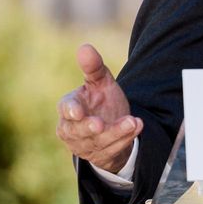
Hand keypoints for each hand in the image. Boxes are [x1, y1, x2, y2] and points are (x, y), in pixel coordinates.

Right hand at [57, 43, 143, 173]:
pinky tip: (137, 126)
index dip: (71, 110)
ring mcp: (86, 144)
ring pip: (100, 141)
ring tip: (132, 122)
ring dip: (117, 132)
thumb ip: (93, 67)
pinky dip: (125, 139)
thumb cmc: (100, 100)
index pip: (65, 109)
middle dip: (90, 128)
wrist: (111, 125)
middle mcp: (73, 129)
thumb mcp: (100, 82)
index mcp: (69, 107)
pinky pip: (113, 149)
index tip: (77, 112)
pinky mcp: (101, 155)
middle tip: (100, 124)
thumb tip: (85, 47)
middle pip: (79, 130)